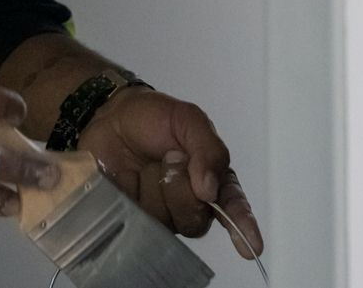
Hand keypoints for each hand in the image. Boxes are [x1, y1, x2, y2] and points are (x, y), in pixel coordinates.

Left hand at [77, 87, 263, 259]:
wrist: (110, 117)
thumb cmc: (152, 118)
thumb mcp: (187, 119)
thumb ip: (208, 149)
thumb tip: (211, 190)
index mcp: (212, 179)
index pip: (232, 206)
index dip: (243, 226)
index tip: (251, 245)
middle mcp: (191, 203)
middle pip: (196, 218)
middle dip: (181, 186)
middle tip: (169, 156)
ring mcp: (162, 214)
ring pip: (167, 220)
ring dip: (155, 187)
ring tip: (146, 165)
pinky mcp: (134, 219)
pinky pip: (139, 221)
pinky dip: (134, 197)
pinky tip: (129, 181)